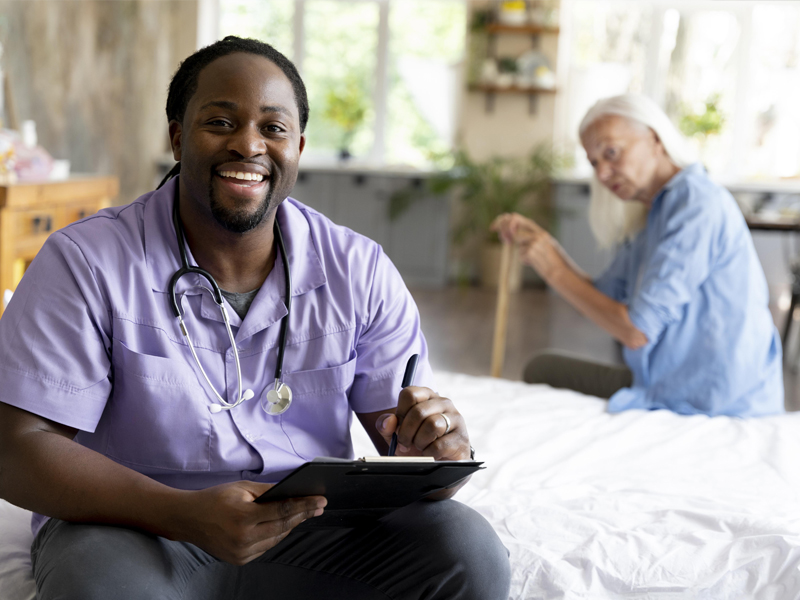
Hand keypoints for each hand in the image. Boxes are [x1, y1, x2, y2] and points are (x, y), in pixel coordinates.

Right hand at [176, 481, 325, 564]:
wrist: (188, 519)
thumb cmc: (214, 499)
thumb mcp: (242, 487)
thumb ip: (268, 491)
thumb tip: (292, 491)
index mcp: (243, 517)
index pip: (282, 511)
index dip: (305, 505)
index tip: (320, 500)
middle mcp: (243, 538)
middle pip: (283, 527)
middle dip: (304, 515)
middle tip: (319, 506)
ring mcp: (241, 552)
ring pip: (276, 539)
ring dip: (291, 526)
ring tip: (304, 513)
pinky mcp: (239, 560)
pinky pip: (265, 547)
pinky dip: (275, 536)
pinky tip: (284, 525)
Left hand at [376, 387, 469, 460]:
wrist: (439, 463)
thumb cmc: (417, 443)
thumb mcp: (398, 433)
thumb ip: (386, 426)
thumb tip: (389, 421)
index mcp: (427, 396)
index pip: (409, 394)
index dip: (400, 413)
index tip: (399, 427)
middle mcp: (443, 402)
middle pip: (419, 412)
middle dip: (407, 432)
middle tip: (405, 443)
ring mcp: (456, 419)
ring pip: (432, 425)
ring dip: (419, 442)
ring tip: (420, 447)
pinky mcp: (461, 438)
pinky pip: (440, 445)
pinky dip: (429, 453)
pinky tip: (430, 454)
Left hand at [491, 212, 565, 281]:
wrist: (561, 273)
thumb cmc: (550, 262)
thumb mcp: (542, 246)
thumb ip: (528, 239)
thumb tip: (510, 236)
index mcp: (540, 231)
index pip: (517, 218)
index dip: (503, 221)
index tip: (493, 228)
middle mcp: (539, 234)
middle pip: (514, 225)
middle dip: (505, 230)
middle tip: (506, 241)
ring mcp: (536, 242)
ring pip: (517, 241)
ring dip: (521, 251)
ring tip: (532, 258)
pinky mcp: (532, 251)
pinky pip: (521, 254)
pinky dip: (525, 261)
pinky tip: (534, 263)